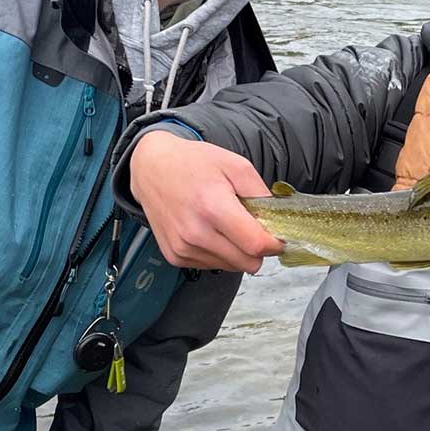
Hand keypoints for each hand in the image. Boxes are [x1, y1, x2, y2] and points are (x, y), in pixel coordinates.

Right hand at [128, 132, 284, 272]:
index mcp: (213, 207)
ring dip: (237, 251)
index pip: (256, 245)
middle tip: (253, 228)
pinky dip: (219, 252)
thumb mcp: (236, 165)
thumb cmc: (194, 163)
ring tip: (225, 224)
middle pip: (247, 263)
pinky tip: (210, 231)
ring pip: (232, 267)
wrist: (152, 168)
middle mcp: (195, 233)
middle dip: (258, 249)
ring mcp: (183, 248)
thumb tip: (277, 222)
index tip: (278, 236)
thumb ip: (261, 194)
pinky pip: (212, 265)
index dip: (274, 244)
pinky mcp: (175, 256)